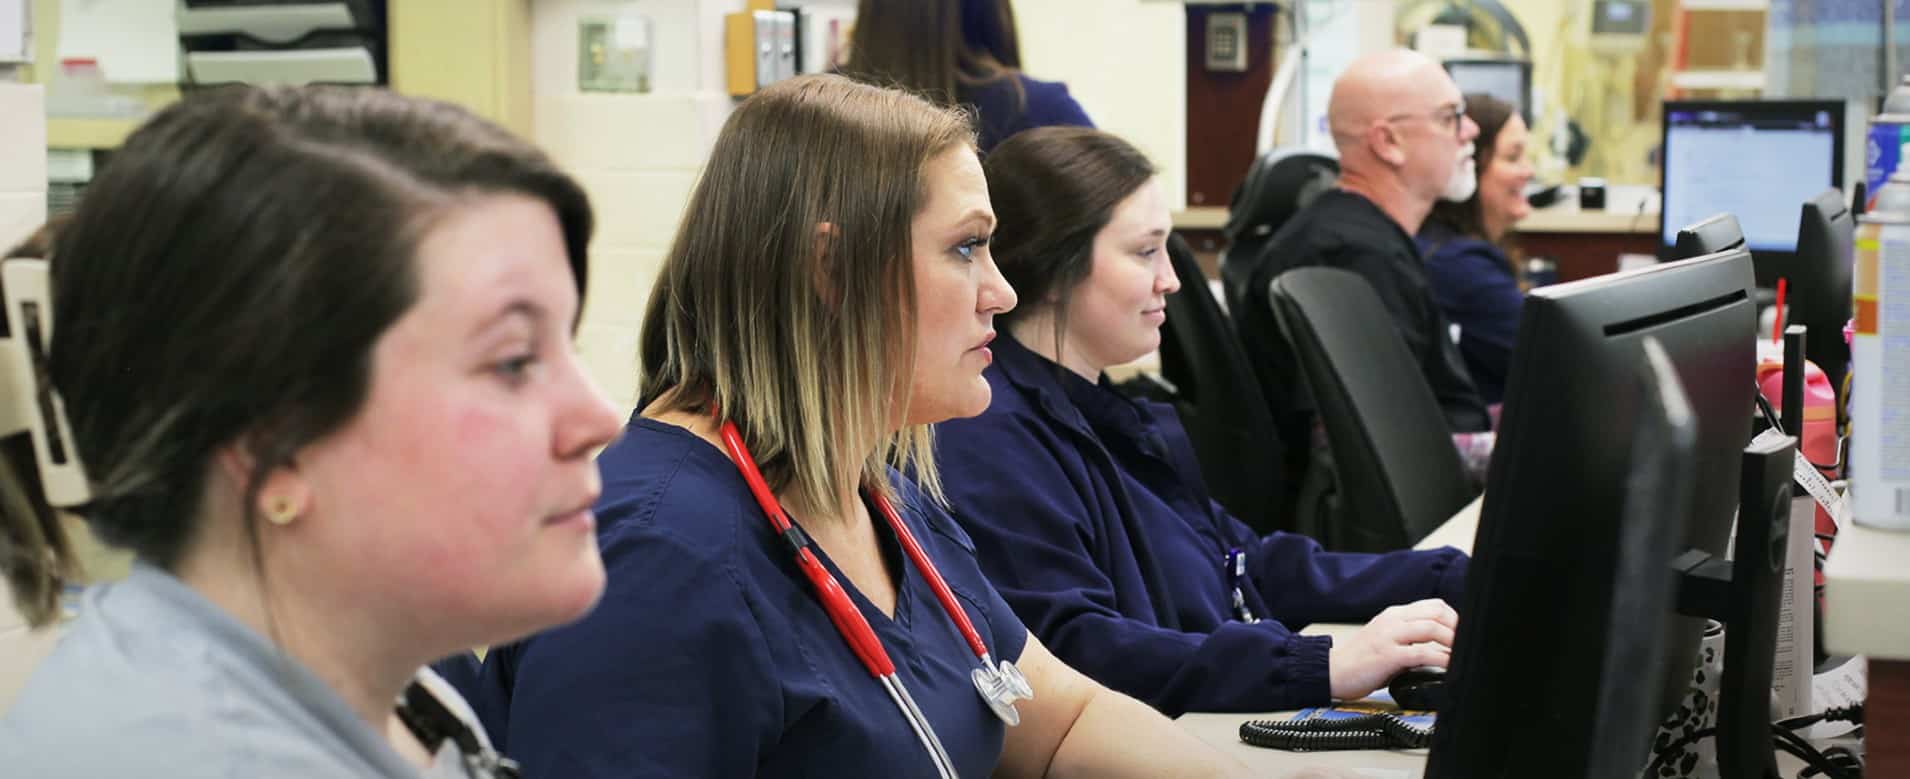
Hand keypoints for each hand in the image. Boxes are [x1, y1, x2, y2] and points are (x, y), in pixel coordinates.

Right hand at [1326, 599, 1457, 700]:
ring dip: (1452, 641)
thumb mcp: (1386, 639)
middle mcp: (1393, 620)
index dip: (1454, 618)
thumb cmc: (1359, 661)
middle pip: (1436, 613)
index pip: (1433, 606)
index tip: (1462, 634)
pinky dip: (1440, 659)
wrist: (1332, 671)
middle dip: (1458, 628)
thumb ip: (1409, 638)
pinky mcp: (1387, 655)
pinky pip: (1421, 653)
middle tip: (1467, 644)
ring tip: (1462, 653)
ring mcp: (1389, 636)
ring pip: (1431, 628)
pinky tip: (1448, 666)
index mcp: (1394, 614)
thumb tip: (1439, 648)